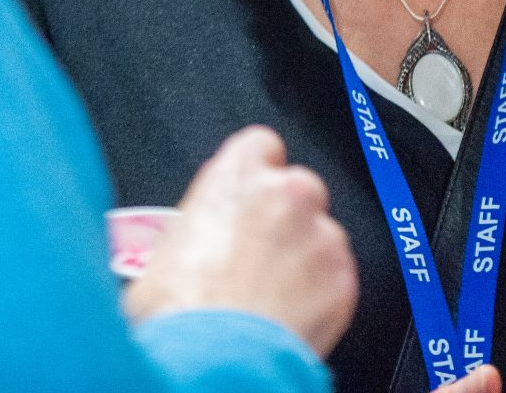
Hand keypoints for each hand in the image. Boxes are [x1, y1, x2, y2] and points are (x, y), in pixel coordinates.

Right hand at [125, 125, 357, 356]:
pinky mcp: (343, 279)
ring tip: (273, 294)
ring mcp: (320, 235)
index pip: (261, 145)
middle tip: (258, 254)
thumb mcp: (161, 250)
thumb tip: (186, 247)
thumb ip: (193, 228)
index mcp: (236, 173)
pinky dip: (322, 293)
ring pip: (321, 235)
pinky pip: (337, 277)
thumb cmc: (179, 308)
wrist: (213, 360)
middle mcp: (285, 193)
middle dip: (284, 217)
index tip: (247, 198)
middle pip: (297, 188)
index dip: (254, 174)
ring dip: (305, 256)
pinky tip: (290, 314)